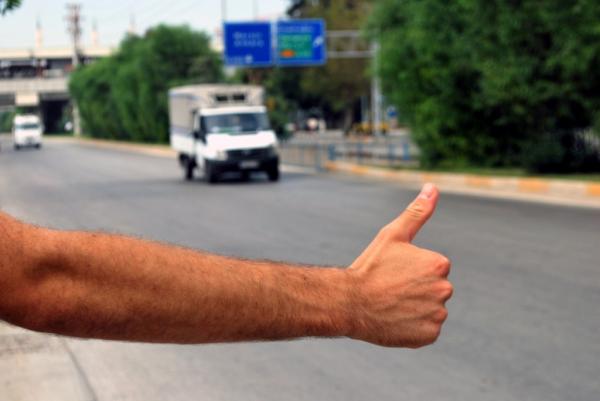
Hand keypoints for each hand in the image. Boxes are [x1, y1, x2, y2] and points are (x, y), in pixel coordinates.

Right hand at [346, 183, 452, 347]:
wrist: (348, 303)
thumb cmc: (369, 266)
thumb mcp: (392, 235)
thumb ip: (417, 212)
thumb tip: (433, 187)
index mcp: (439, 264)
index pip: (432, 269)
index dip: (411, 271)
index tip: (393, 273)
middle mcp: (444, 290)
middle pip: (433, 290)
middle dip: (415, 290)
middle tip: (390, 290)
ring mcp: (437, 315)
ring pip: (429, 310)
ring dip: (414, 309)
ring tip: (390, 305)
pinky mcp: (428, 336)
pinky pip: (425, 331)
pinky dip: (412, 328)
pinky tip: (394, 320)